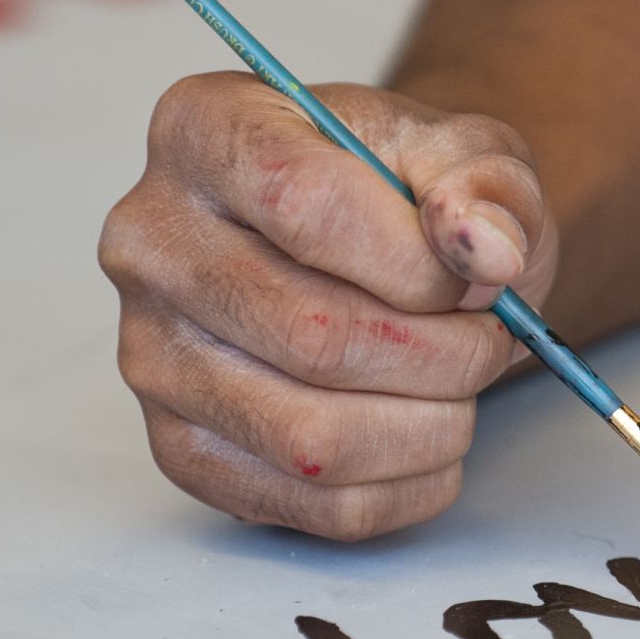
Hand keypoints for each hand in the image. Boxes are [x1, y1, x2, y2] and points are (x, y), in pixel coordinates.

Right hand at [100, 74, 555, 540]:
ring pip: (312, 440)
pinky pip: (312, 506)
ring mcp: (151, 355)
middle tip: (490, 340)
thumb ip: (486, 182)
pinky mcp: (180, 449)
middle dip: (443, 355)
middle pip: (312, 335)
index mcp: (202, 131)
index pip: (302, 203)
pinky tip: (430, 435)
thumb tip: (485, 250)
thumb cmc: (404, 196)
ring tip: (462, 387)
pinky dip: (405, 487)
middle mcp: (149, 241)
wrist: (374, 253)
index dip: (416, 261)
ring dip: (430, 427)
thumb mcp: (463, 150)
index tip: (481, 273)